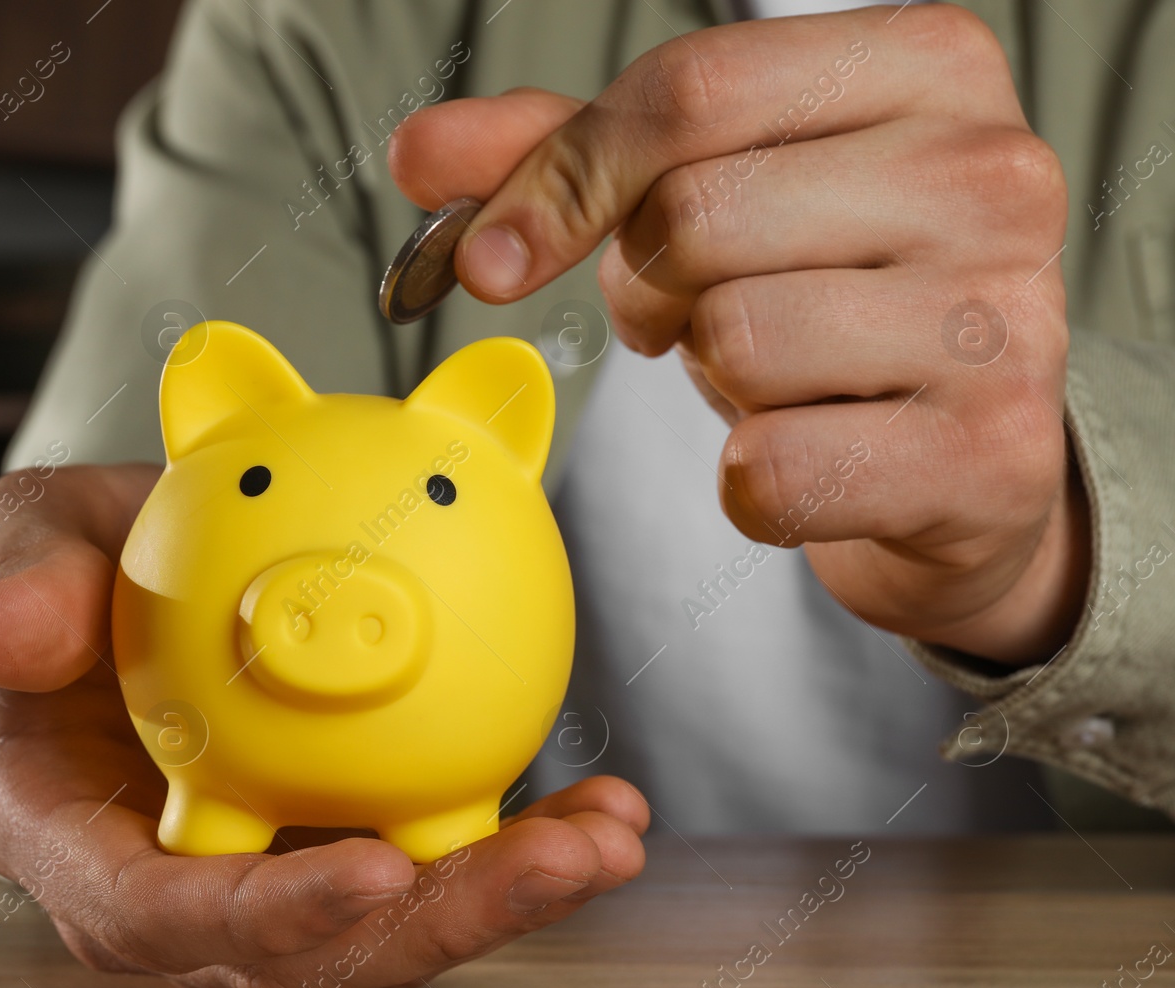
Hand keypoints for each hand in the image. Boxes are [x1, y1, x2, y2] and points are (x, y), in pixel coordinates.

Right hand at [0, 464, 647, 987]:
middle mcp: (173, 888)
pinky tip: (601, 801)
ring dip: (506, 892)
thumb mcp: (25, 537)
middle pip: (308, 951)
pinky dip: (513, 840)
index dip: (268, 913)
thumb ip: (19, 572)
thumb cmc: (65, 571)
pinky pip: (426, 859)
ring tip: (609, 835)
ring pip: (387, 924)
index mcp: (74, 840)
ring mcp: (263, 873)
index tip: (377, 873)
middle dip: (443, 925)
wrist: (120, 584)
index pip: (160, 914)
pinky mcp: (334, 843)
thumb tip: (14, 634)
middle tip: (562, 862)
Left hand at [389, 5, 1087, 666]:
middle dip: (651, 287)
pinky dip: (748, 484)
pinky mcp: (987, 456)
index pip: (690, 92)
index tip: (491, 257)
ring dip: (713, 382)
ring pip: (735, 341)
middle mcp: (992, 174)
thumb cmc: (826, 295)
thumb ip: (566, 154)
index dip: (562, 180)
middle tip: (700, 315)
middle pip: (696, 219)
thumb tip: (418, 153)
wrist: (956, 454)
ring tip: (778, 376)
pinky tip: (810, 457)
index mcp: (928, 67)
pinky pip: (768, 471)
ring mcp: (1005, 318)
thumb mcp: (707, 191)